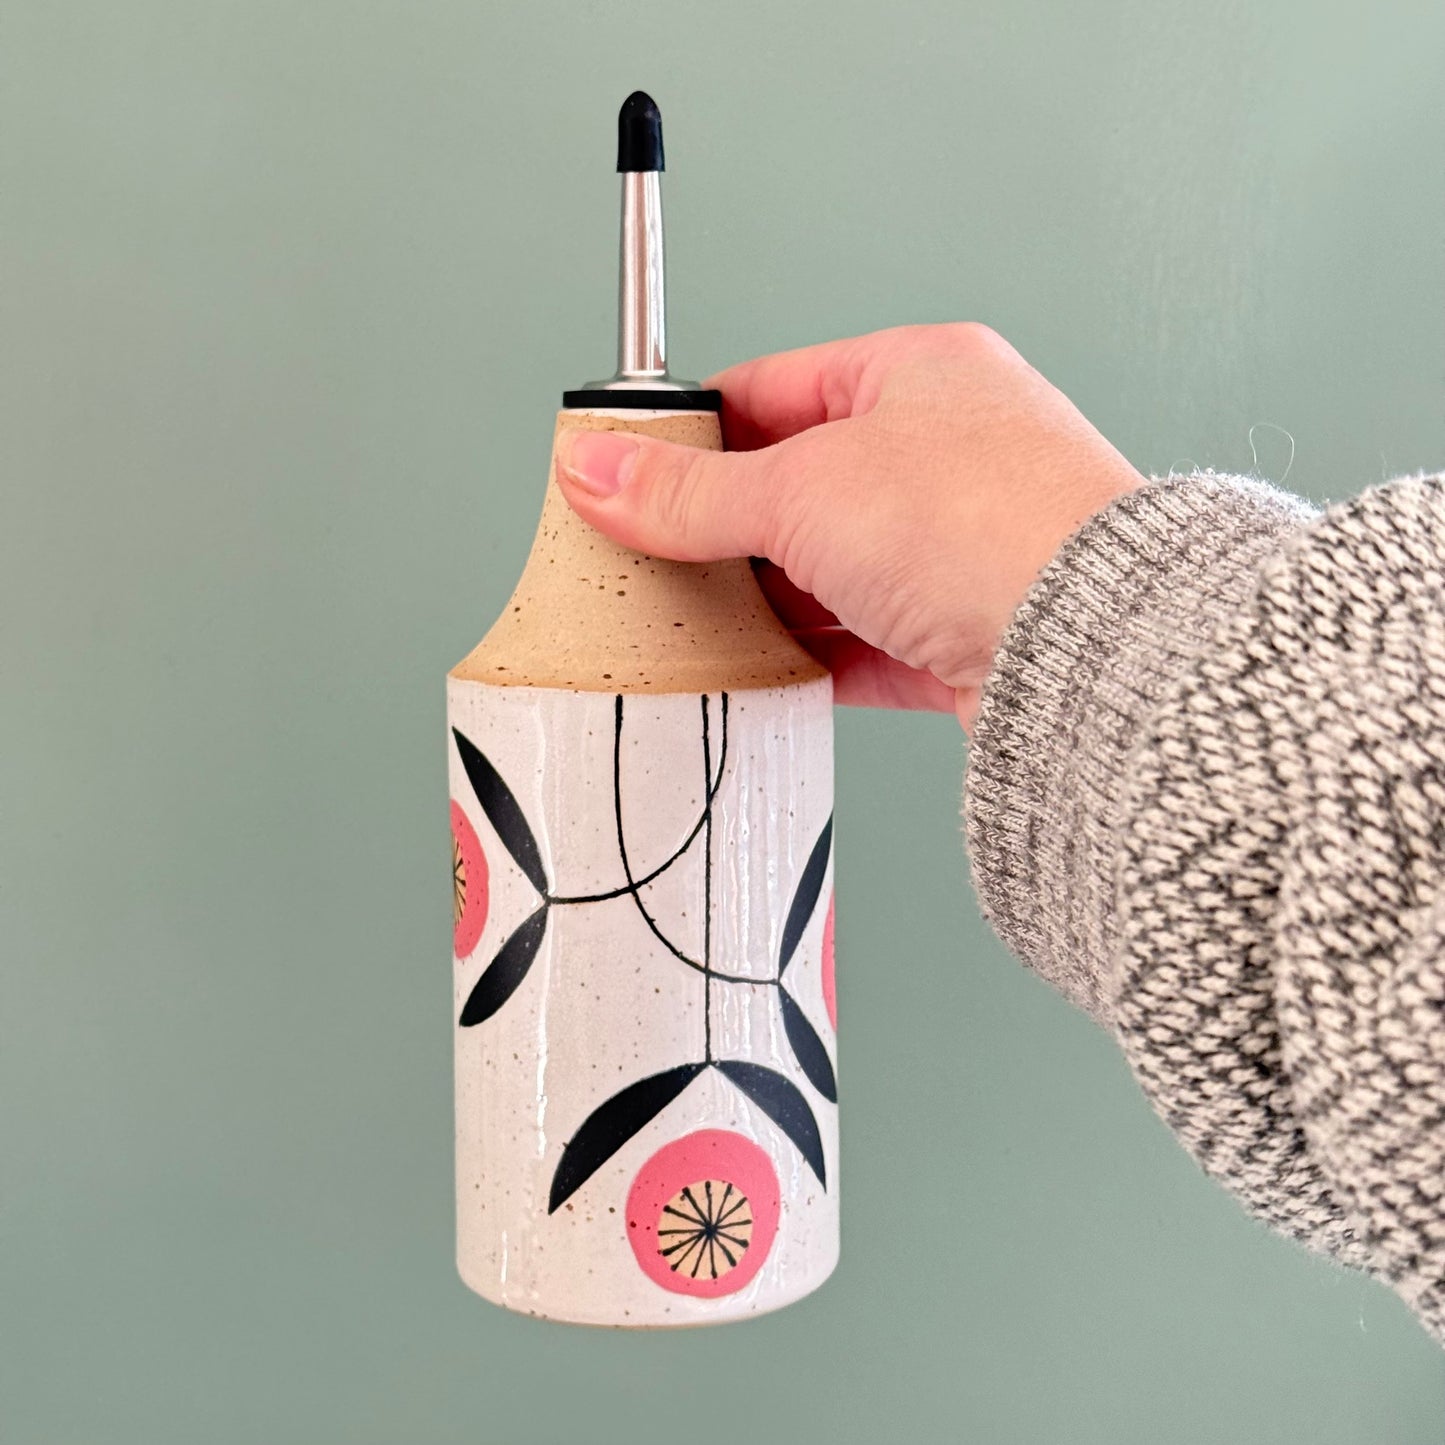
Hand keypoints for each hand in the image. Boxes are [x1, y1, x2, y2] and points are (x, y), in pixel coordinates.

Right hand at [555, 324, 1141, 727]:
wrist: (1094, 648)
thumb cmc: (991, 524)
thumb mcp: (804, 490)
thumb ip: (692, 493)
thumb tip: (598, 468)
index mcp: (919, 375)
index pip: (773, 388)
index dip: (695, 432)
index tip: (630, 471)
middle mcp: (948, 456)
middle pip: (799, 490)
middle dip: (725, 532)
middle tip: (652, 560)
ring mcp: (961, 548)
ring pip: (830, 573)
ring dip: (764, 604)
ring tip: (694, 627)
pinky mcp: (965, 634)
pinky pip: (864, 644)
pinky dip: (809, 660)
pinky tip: (762, 674)